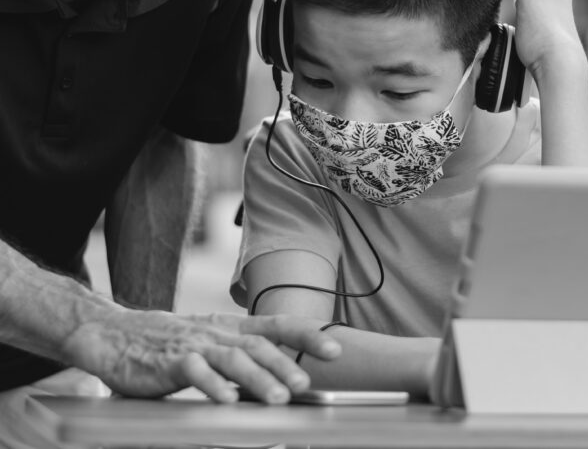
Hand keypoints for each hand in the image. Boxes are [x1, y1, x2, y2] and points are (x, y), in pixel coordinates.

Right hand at [61, 310, 340, 403]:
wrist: (114, 335)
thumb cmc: (170, 344)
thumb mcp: (212, 344)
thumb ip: (243, 359)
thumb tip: (282, 381)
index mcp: (232, 328)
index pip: (277, 326)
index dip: (307, 335)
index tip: (336, 350)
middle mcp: (218, 334)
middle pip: (259, 347)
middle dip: (285, 365)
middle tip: (306, 384)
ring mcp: (194, 346)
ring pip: (233, 359)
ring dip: (258, 378)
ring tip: (278, 397)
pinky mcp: (169, 362)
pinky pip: (194, 372)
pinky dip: (212, 385)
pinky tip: (226, 400)